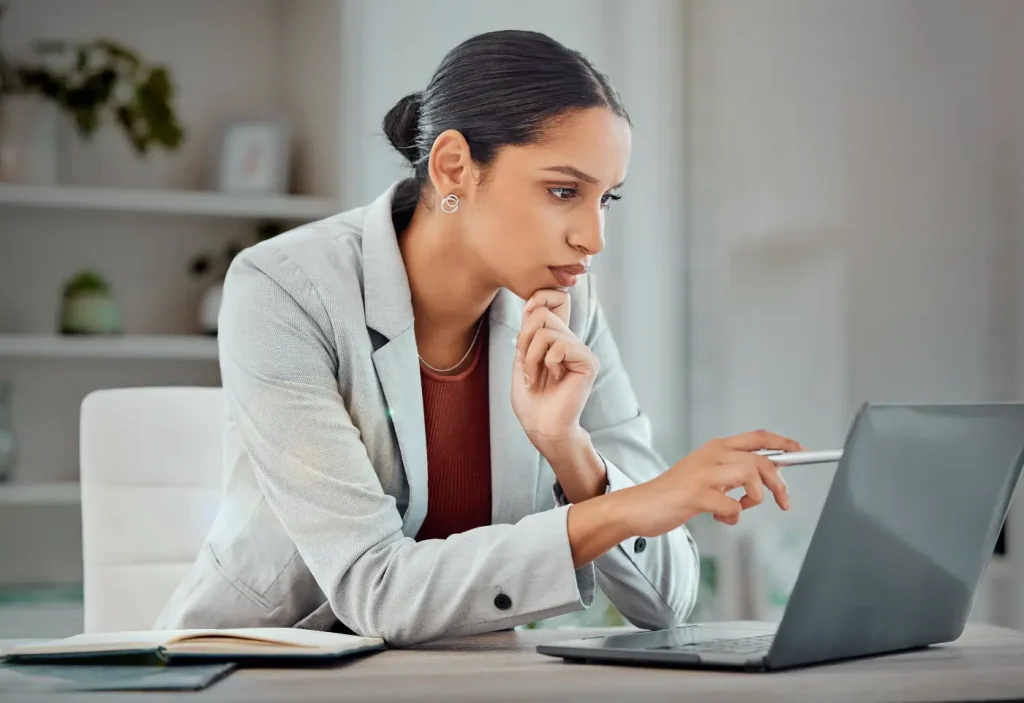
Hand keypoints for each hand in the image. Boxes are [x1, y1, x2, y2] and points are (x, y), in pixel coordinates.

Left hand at [511, 290, 598, 456]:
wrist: (542, 427)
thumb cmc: (531, 400)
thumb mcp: (522, 360)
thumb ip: (529, 333)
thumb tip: (533, 305)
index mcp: (557, 340)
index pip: (555, 302)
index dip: (538, 299)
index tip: (524, 314)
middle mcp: (571, 342)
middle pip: (543, 314)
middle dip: (524, 339)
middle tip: (524, 363)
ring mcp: (581, 351)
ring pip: (547, 332)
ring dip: (531, 356)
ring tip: (534, 376)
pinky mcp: (588, 361)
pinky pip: (560, 345)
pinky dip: (547, 362)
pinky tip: (554, 378)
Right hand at [622, 430, 801, 537]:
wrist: (639, 506)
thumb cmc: (674, 494)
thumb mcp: (706, 475)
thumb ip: (732, 472)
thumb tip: (766, 476)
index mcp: (715, 448)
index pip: (756, 437)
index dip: (782, 443)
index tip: (800, 451)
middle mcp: (711, 456)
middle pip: (760, 460)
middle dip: (779, 483)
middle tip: (784, 502)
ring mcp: (703, 474)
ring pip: (749, 475)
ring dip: (755, 497)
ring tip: (740, 508)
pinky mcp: (695, 495)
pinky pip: (731, 505)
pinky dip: (732, 515)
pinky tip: (719, 517)